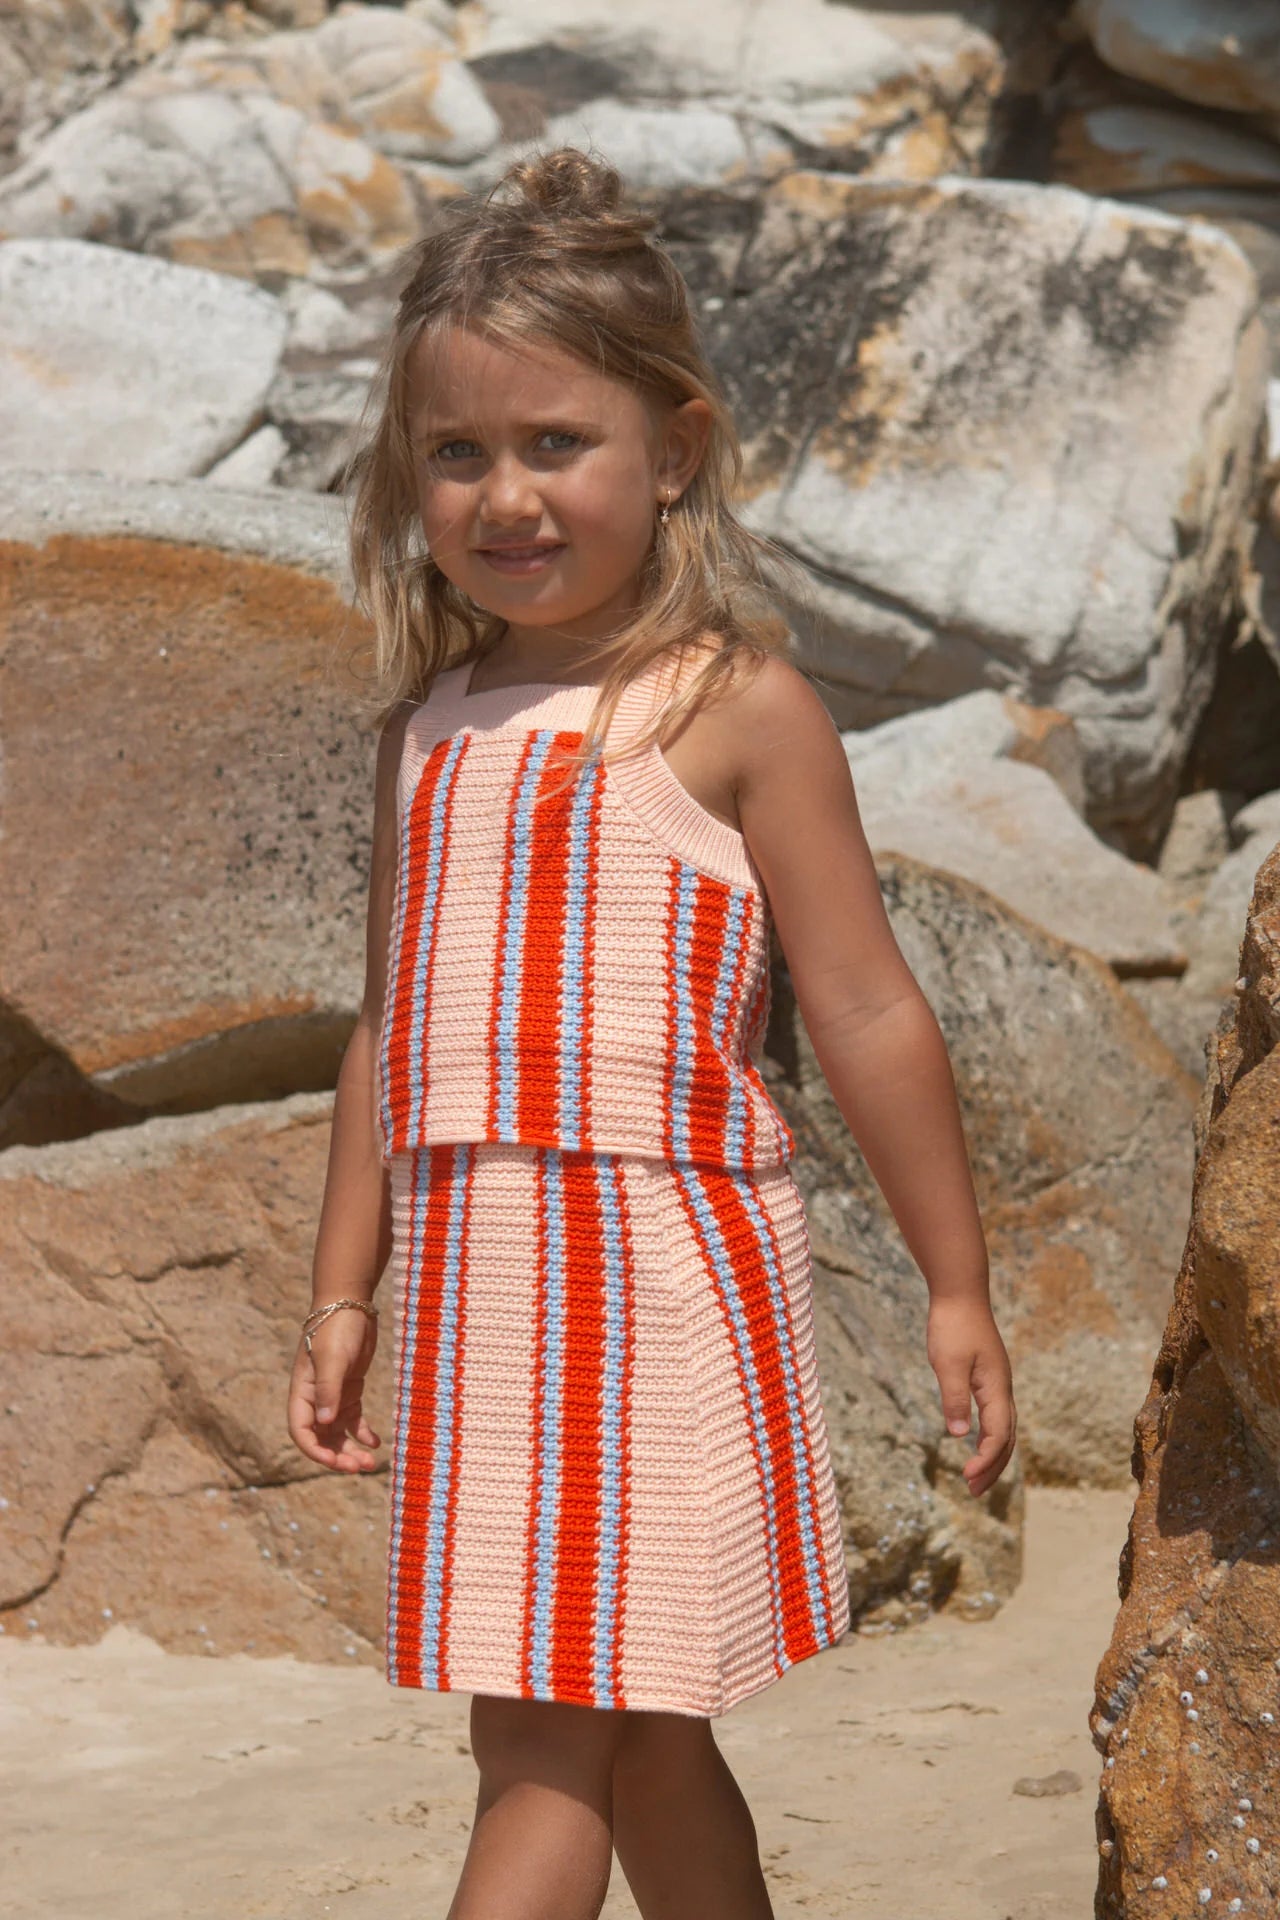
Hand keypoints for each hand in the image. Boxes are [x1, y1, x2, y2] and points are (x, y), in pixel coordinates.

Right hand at [287, 1308, 381, 1473]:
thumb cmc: (336, 1328)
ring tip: (370, 1463)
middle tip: (359, 1468)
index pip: (302, 1431)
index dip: (316, 1451)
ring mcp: (333, 1394)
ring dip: (350, 1449)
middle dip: (337, 1456)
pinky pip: (353, 1419)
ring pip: (338, 1432)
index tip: (335, 1462)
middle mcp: (314, 1398)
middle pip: (321, 1438)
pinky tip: (375, 1443)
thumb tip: (326, 1422)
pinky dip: (362, 1433)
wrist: (350, 1304)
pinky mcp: (349, 1389)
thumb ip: (328, 1389)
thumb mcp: (332, 1358)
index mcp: (302, 1392)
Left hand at [926, 1296, 1016, 1497]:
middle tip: (973, 1492)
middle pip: (1006, 1438)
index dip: (985, 1460)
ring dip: (993, 1455)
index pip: (997, 1435)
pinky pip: (996, 1415)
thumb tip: (958, 1435)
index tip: (967, 1477)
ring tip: (975, 1478)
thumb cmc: (953, 1326)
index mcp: (996, 1388)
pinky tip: (975, 1442)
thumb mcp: (947, 1364)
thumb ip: (954, 1398)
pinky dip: (990, 1436)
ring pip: (1004, 1428)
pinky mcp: (988, 1377)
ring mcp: (997, 1383)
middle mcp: (1002, 1389)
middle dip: (993, 1467)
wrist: (960, 1293)